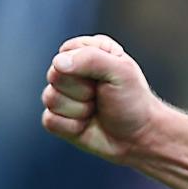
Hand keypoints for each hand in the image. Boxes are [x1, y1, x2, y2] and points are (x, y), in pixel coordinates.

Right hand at [41, 34, 161, 162]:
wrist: (138, 138)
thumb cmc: (133, 101)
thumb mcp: (120, 72)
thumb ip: (91, 59)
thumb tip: (58, 62)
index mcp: (90, 51)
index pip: (67, 51)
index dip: (82, 66)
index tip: (105, 75)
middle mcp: (74, 70)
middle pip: (54, 75)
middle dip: (81, 91)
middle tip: (101, 95)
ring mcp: (64, 94)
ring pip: (50, 98)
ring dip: (78, 110)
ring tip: (95, 110)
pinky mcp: (58, 118)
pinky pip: (49, 120)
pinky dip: (71, 126)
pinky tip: (86, 124)